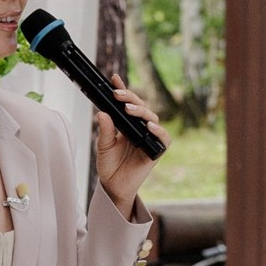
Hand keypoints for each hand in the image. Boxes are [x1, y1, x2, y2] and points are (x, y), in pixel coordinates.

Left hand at [95, 77, 164, 212]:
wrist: (114, 186)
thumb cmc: (109, 166)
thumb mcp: (103, 146)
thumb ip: (105, 130)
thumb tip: (102, 113)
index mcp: (127, 124)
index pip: (126, 103)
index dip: (123, 90)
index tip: (114, 79)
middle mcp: (139, 128)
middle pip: (141, 107)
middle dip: (130, 98)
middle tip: (118, 96)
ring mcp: (149, 138)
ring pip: (152, 118)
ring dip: (142, 112)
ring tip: (129, 110)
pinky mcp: (156, 151)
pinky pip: (164, 138)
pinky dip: (159, 131)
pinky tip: (150, 127)